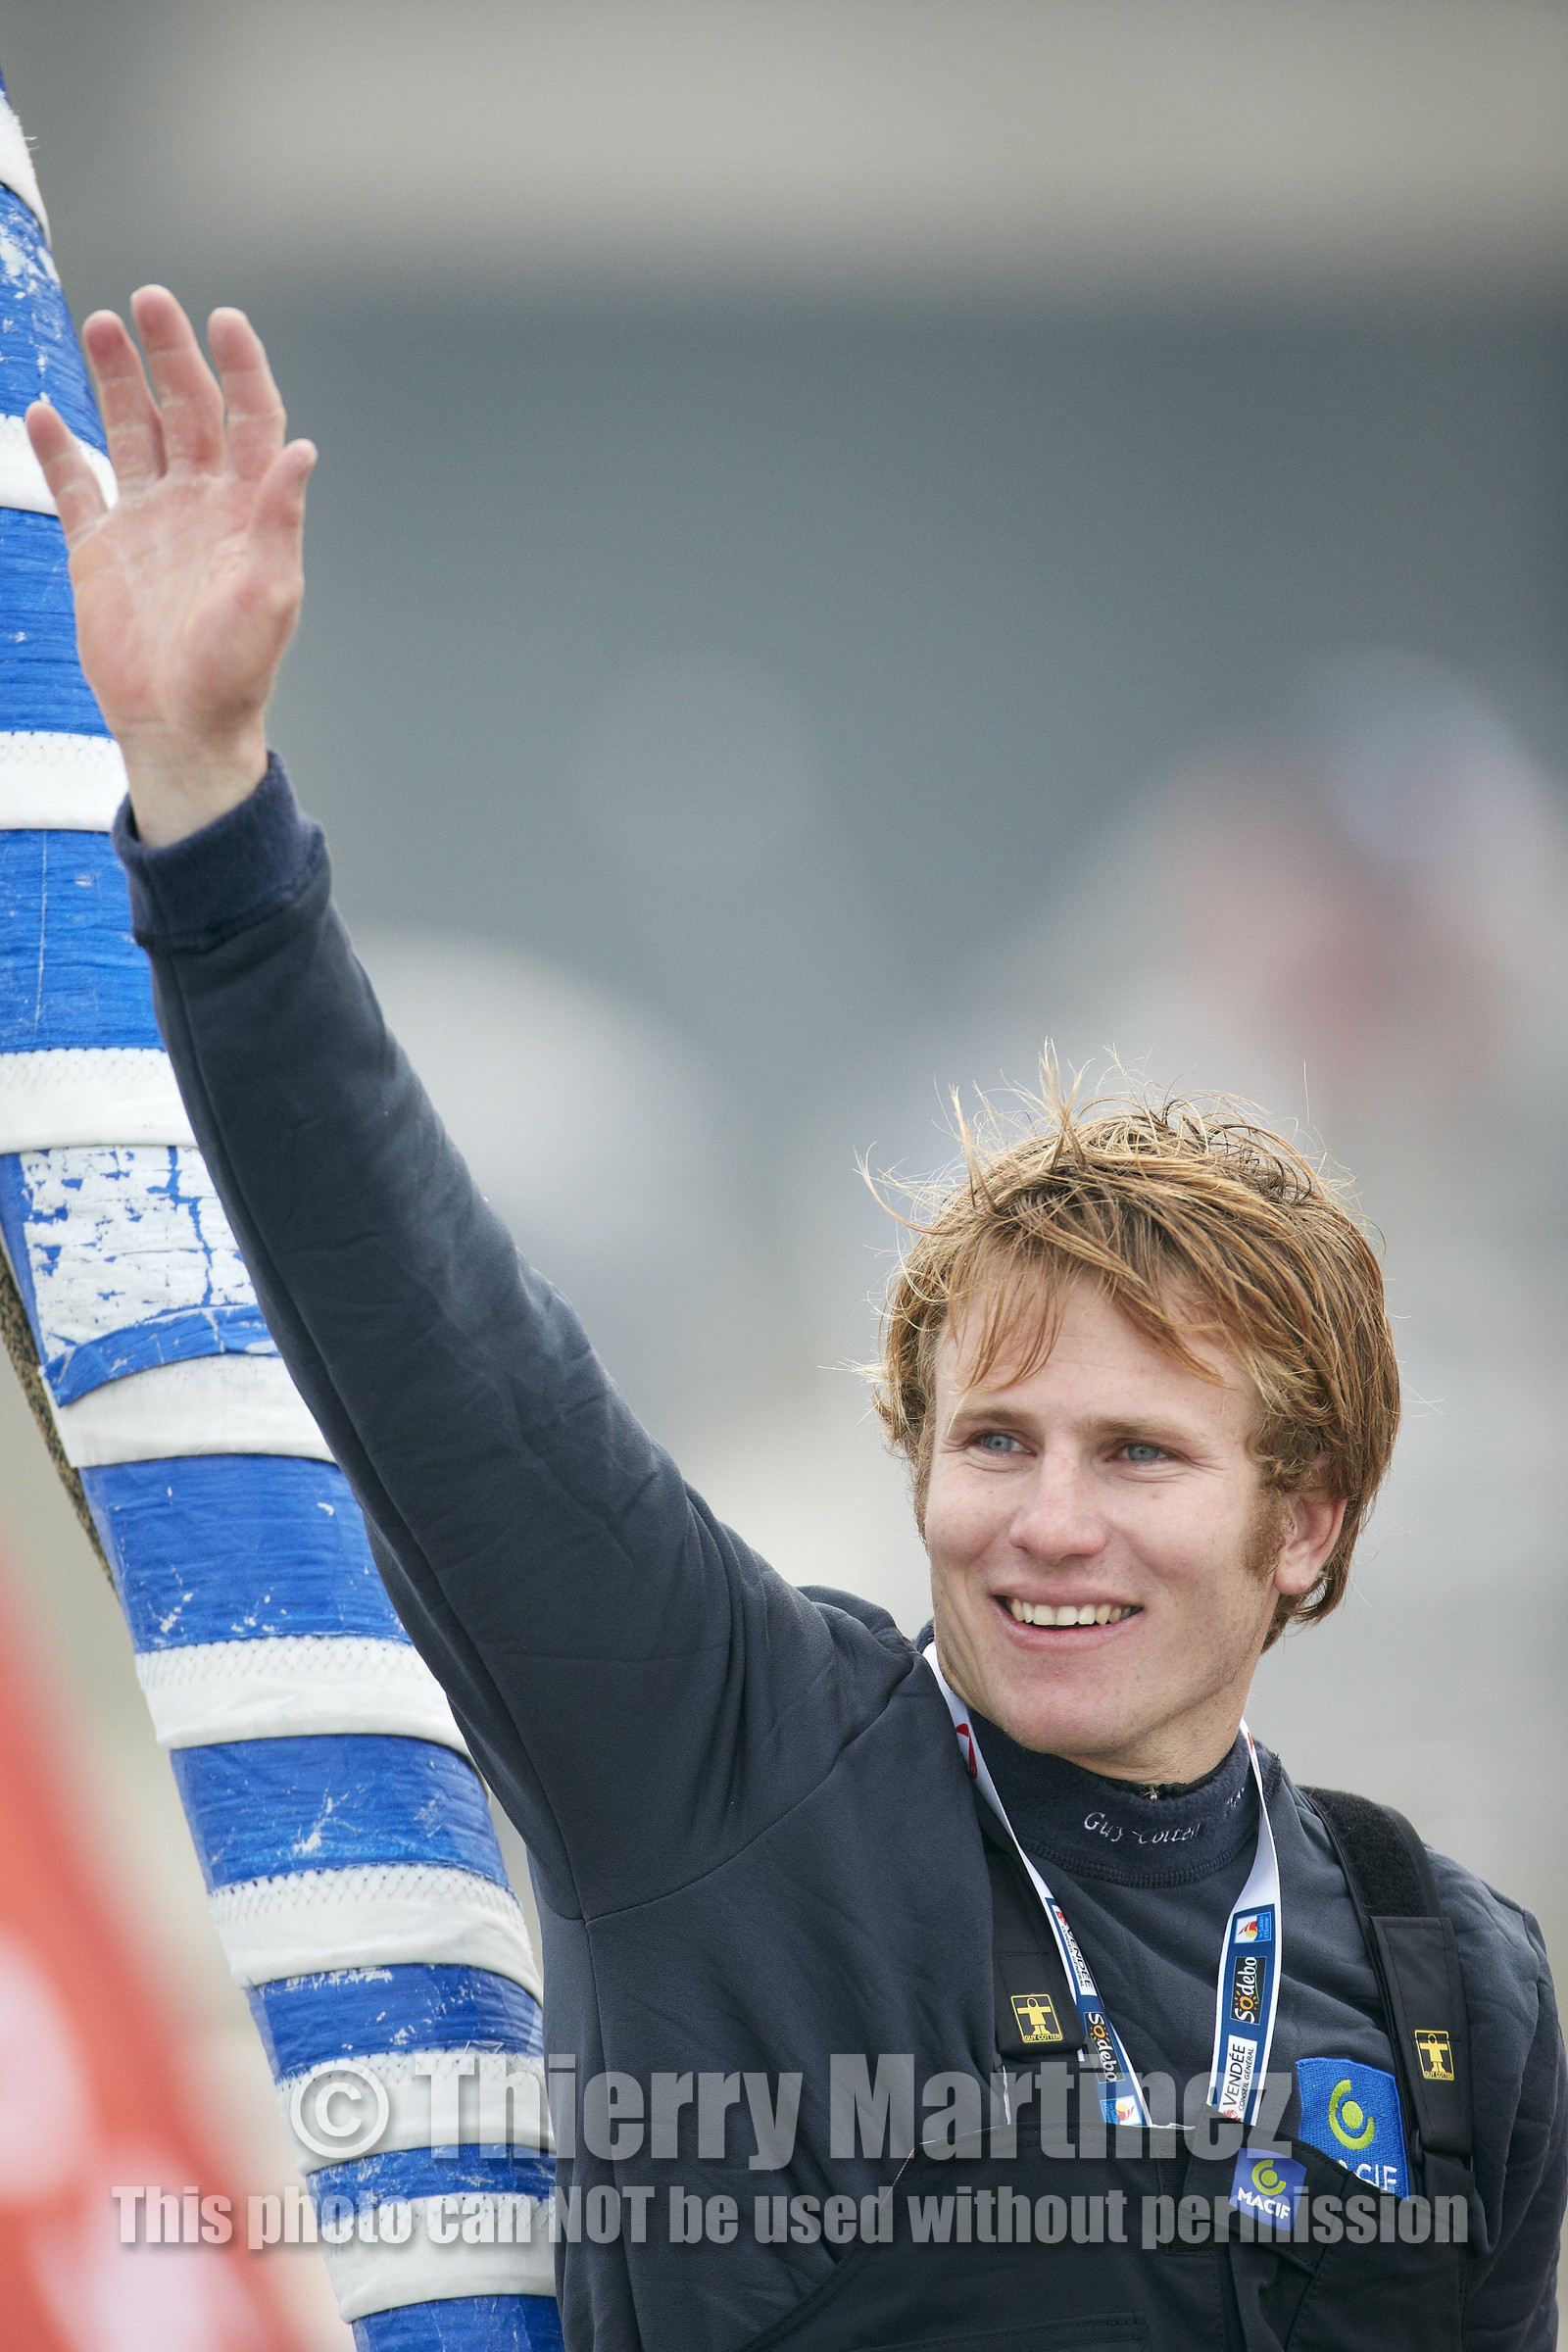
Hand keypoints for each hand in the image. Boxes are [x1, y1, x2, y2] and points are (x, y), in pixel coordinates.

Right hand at [25, 288, 315, 845]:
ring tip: (102, 324)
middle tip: (151, 302)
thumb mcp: (269, 592)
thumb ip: (279, 516)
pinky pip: (76, 485)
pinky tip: (44, 410)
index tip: (224, 321)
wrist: (180, 725)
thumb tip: (301, 449)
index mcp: (246, 509)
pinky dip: (58, 449)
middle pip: (186, 409)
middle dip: (171, 354)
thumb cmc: (235, 670)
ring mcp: (147, 522)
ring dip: (118, 379)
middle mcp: (198, 504)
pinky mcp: (100, 548)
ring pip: (131, 430)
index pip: (249, 420)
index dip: (240, 368)